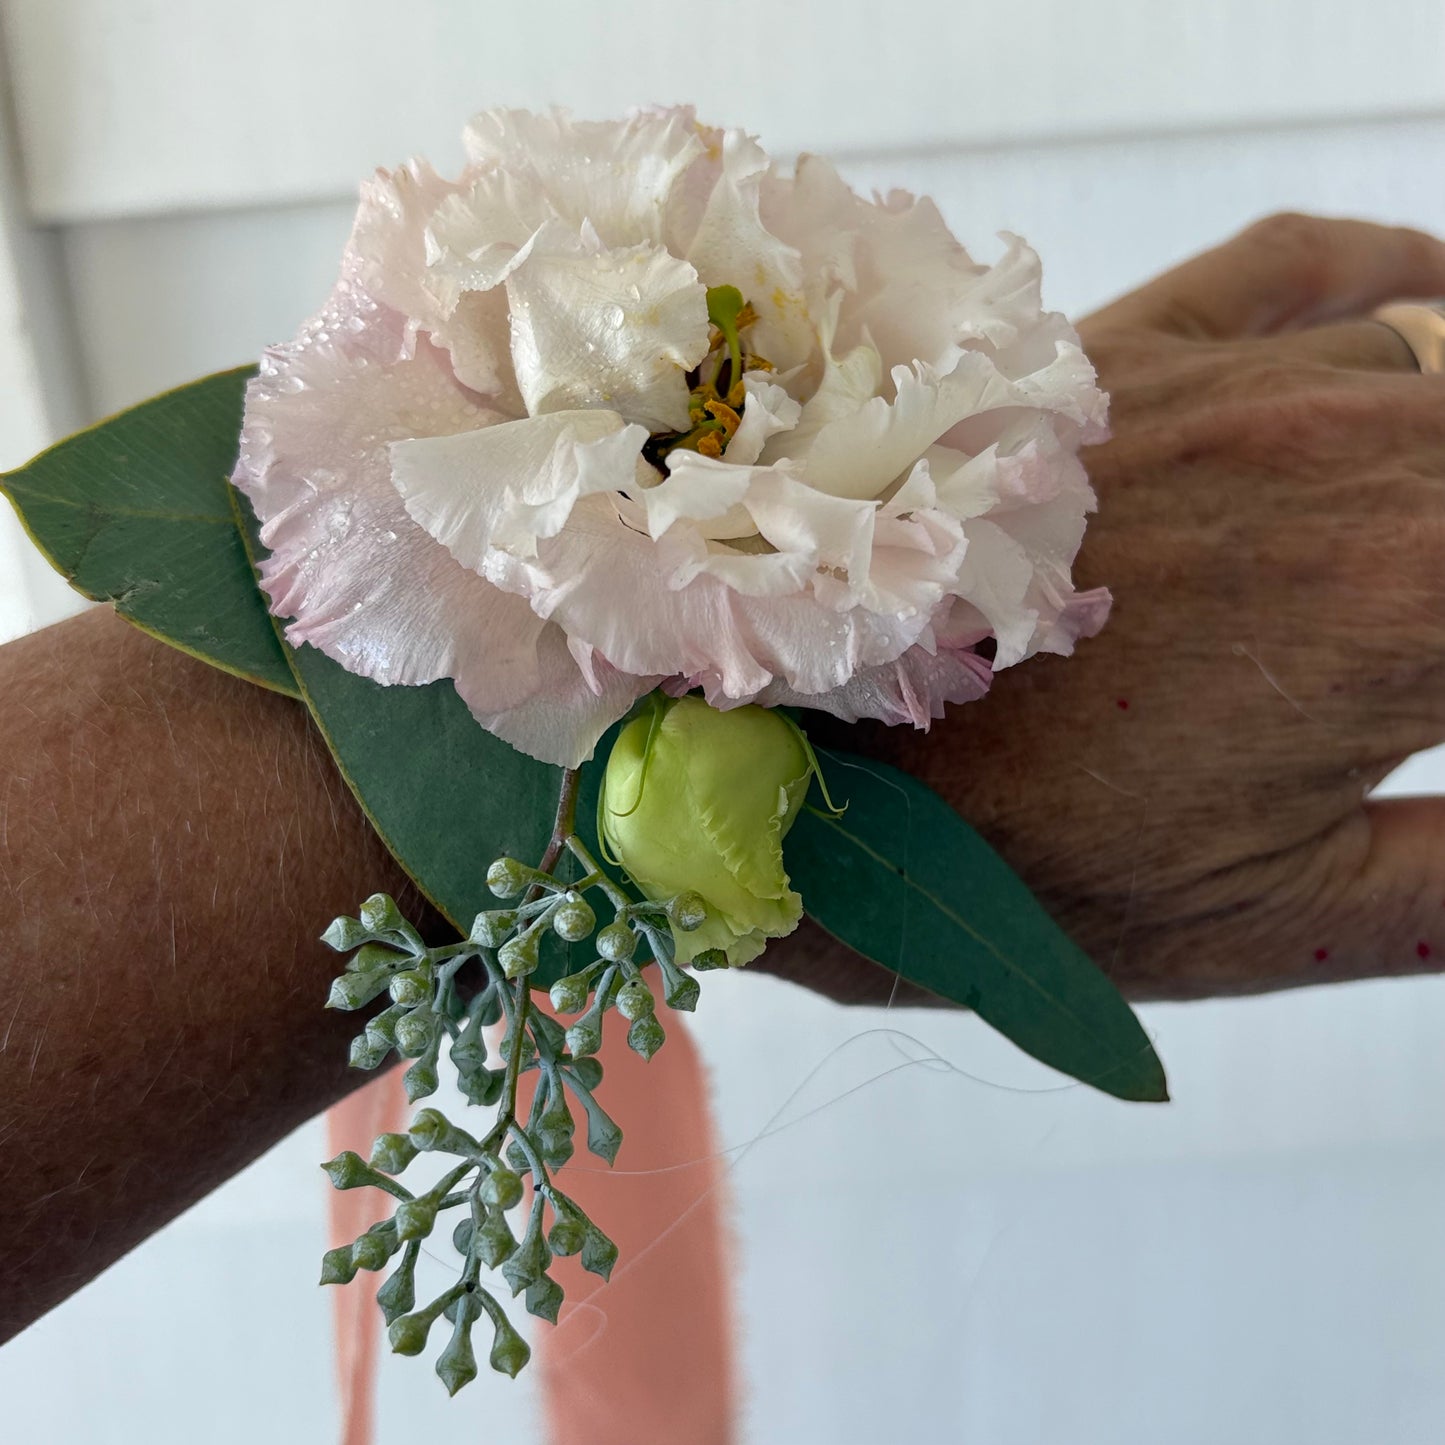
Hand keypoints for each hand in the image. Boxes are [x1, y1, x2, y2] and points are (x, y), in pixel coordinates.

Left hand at [777, 214, 1444, 1002]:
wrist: (811, 768)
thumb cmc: (1022, 865)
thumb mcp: (1283, 917)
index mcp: (1415, 602)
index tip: (1431, 699)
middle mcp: (1346, 454)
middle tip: (1402, 635)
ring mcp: (1230, 385)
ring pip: (1440, 355)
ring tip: (1396, 546)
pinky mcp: (1125, 359)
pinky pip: (1304, 261)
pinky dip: (1395, 278)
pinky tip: (1422, 318)